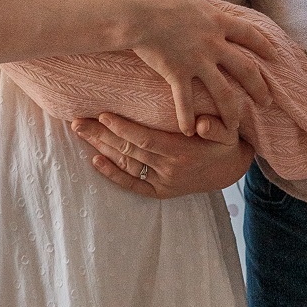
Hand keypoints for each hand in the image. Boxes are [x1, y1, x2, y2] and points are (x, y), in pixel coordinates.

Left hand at [71, 111, 253, 198]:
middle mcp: (170, 169)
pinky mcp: (161, 191)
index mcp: (182, 152)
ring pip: (127, 163)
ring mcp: (164, 182)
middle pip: (129, 150)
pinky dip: (113, 174)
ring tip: (80, 132)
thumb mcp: (228, 131)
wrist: (230, 170)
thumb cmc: (225, 142)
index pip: (146, 140)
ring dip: (101, 148)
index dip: (123, 128)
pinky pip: (133, 184)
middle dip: (101, 135)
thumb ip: (216, 127)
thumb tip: (201, 125)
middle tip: (76, 121)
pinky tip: (95, 161)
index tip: (103, 114)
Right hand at [119, 0, 275, 135]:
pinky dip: (187, 119)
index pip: (250, 34)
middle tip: (267, 102)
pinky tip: (189, 133)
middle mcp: (213, 43)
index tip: (275, 57)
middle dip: (259, 87)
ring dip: (232, 111)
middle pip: (246, 69)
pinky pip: (185, 102)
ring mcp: (197, 61)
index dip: (265, 46)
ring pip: (224, 92)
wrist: (135, 9)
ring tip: (235, 127)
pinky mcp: (177, 73)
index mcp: (216, 20)